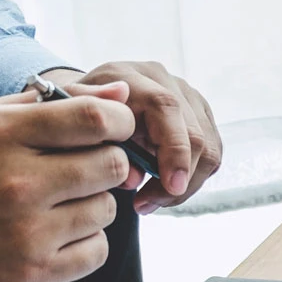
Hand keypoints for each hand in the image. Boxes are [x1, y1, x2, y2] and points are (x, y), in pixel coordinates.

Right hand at [0, 84, 133, 281]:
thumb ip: (56, 103)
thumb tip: (121, 93)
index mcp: (3, 135)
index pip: (95, 119)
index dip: (119, 120)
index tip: (114, 127)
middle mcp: (17, 184)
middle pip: (112, 166)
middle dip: (107, 162)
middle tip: (84, 166)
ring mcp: (26, 233)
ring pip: (107, 210)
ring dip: (92, 203)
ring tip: (57, 201)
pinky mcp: (31, 273)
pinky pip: (97, 252)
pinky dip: (85, 241)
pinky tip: (56, 230)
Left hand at [44, 60, 221, 213]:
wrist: (90, 101)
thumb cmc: (79, 117)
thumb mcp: (70, 123)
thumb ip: (95, 144)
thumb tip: (134, 174)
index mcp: (130, 77)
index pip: (167, 108)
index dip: (174, 150)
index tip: (171, 186)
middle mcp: (165, 81)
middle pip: (195, 135)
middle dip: (177, 180)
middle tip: (145, 205)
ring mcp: (188, 96)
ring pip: (210, 149)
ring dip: (187, 184)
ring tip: (153, 200)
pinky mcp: (200, 115)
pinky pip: (212, 154)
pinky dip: (193, 178)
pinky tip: (165, 188)